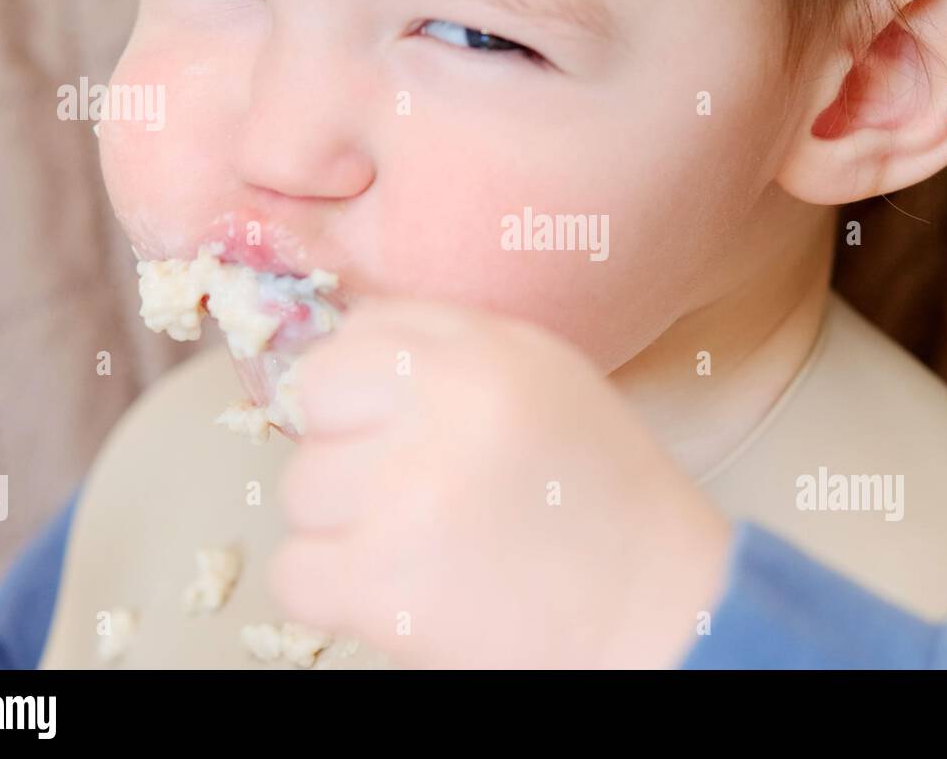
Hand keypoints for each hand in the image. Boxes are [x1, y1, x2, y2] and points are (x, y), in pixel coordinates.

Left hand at [268, 298, 732, 668]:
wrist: (654, 610)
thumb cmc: (602, 495)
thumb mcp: (546, 377)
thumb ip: (450, 346)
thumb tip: (348, 344)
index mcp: (485, 353)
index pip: (354, 336)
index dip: (360, 384)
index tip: (387, 421)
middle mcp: (441, 411)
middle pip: (315, 406)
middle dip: (349, 448)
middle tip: (411, 487)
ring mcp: (404, 498)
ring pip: (300, 490)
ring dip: (345, 522)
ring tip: (424, 542)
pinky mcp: (379, 585)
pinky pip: (292, 572)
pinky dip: (334, 589)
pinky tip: (402, 587)